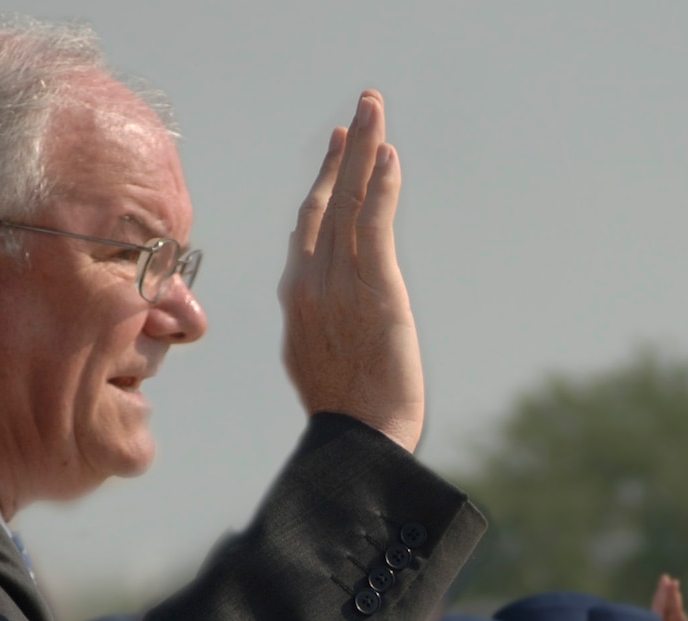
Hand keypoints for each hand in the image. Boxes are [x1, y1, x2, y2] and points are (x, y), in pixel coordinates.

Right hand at [279, 91, 424, 450]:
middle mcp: (309, 284)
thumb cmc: (348, 420)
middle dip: (346, 152)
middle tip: (362, 110)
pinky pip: (374, 227)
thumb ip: (316, 330)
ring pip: (350, 203)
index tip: (341, 150)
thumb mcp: (317, 365)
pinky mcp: (374, 291)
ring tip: (375, 110)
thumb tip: (317, 324)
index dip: (326, 183)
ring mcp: (338, 285)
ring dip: (365, 151)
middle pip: (326, 202)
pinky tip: (391, 157)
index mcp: (296, 300)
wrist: (359, 444)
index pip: (310, 227)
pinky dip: (382, 188)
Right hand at [655, 576, 687, 620]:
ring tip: (663, 583)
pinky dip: (659, 608)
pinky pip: (662, 618)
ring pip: (667, 611)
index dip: (673, 599)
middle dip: (669, 593)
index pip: (676, 611)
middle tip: (667, 578)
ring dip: (665, 598)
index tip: (672, 586)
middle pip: (671, 607)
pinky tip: (659, 601)